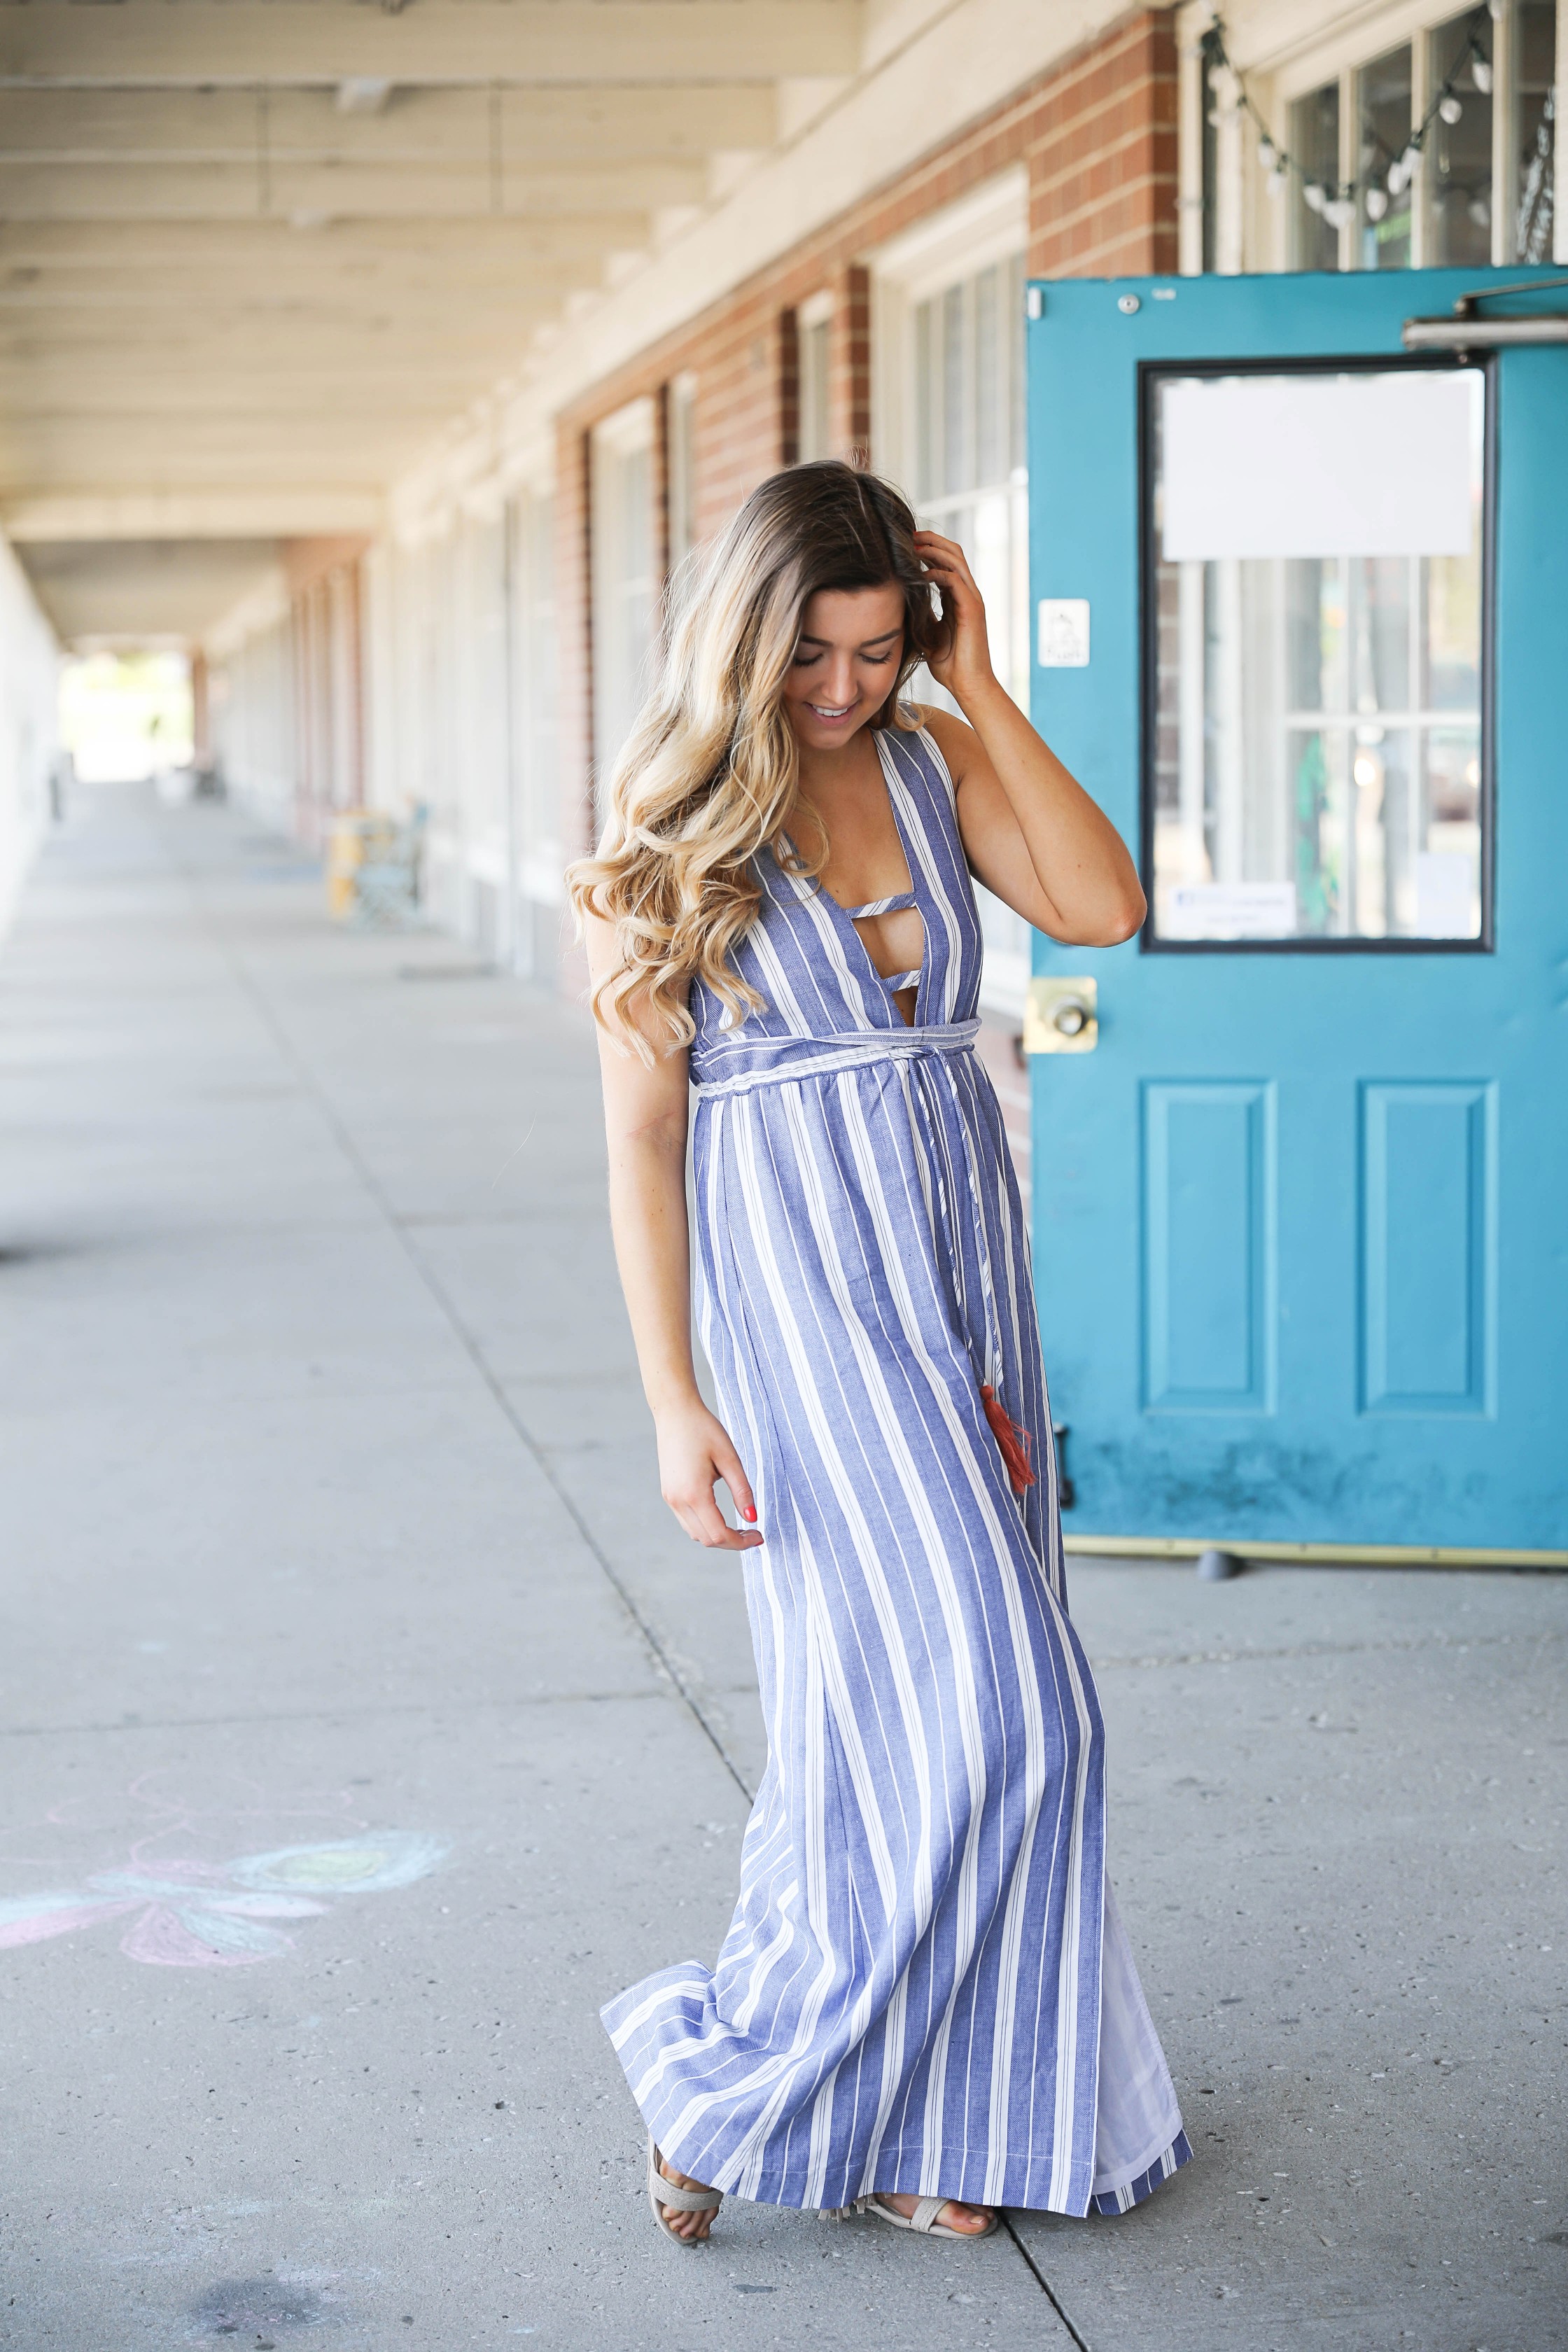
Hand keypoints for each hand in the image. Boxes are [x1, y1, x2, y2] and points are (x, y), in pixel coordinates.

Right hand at [655, 1398, 763, 1549]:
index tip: (759, 1536)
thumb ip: (742, 1491)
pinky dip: (705, 1526)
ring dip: (717, 1536)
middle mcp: (678, 1500)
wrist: (675, 1412)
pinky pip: (687, 1521)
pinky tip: (720, 1516)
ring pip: (695, 1533)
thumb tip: (752, 1518)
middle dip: (731, 1542)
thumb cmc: (704, 1430)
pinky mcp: (668, 1493)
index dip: (741, 1542)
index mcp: (694, 1493)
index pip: (719, 1534)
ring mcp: (670, 1498)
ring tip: (739, 1526)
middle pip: (706, 1539)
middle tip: (753, 1533)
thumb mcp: (730, 1458)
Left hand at [914, 530, 997, 709]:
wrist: (968, 685)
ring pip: (955, 560)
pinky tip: (919, 574)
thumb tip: (903, 602)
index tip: (903, 544)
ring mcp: (972, 599)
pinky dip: (937, 573)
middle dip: (929, 540)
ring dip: (933, 549)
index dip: (926, 549)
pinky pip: (955, 581)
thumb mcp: (928, 633)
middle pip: (952, 552)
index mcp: (957, 597)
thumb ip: (922, 614)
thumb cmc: (949, 665)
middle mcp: (967, 593)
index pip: (944, 561)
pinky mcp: (972, 609)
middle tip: (906, 535)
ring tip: (912, 545)